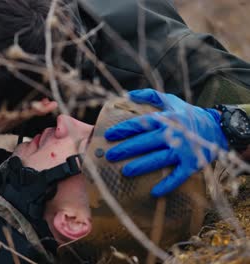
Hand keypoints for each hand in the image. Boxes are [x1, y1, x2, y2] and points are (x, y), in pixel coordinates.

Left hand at [104, 88, 227, 196]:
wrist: (218, 128)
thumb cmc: (188, 115)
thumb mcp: (171, 101)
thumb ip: (150, 96)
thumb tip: (128, 94)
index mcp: (167, 119)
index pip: (141, 124)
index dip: (123, 129)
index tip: (108, 135)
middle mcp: (174, 134)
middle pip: (146, 142)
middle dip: (126, 149)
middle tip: (110, 155)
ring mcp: (183, 151)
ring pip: (159, 159)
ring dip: (142, 166)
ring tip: (125, 171)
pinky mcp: (192, 164)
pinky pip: (178, 176)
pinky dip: (167, 185)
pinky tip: (154, 192)